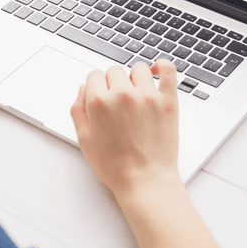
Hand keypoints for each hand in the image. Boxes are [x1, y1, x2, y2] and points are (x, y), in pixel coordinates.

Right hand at [70, 59, 179, 200]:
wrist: (145, 181)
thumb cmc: (116, 166)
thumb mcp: (84, 140)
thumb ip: (78, 110)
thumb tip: (83, 89)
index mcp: (99, 102)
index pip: (94, 75)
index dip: (97, 87)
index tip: (102, 95)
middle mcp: (123, 95)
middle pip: (115, 71)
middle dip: (113, 83)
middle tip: (118, 102)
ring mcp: (147, 96)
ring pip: (138, 68)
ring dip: (135, 77)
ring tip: (136, 93)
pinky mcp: (168, 100)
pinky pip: (168, 70)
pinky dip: (162, 66)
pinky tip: (156, 72)